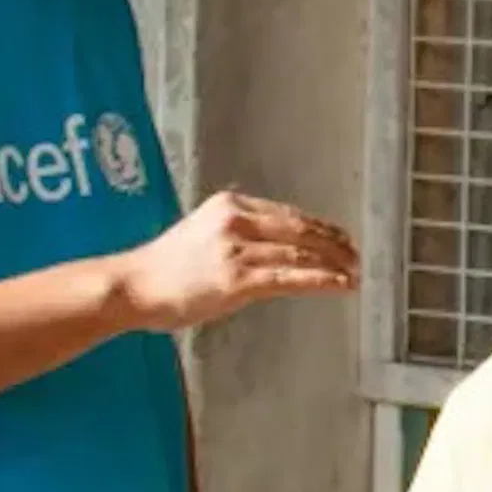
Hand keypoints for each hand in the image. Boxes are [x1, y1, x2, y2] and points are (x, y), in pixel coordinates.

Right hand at [115, 192, 360, 331]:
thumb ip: (235, 234)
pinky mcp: (238, 279)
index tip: (340, 236)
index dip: (319, 226)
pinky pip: (291, 278)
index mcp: (229, 205)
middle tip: (357, 254)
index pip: (287, 214)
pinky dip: (322, 280)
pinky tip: (341, 284)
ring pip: (300, 253)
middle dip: (334, 242)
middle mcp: (236, 221)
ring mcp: (238, 249)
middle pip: (300, 229)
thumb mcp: (201, 234)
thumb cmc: (163, 268)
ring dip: (335, 263)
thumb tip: (271, 247)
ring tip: (355, 273)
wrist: (133, 286)